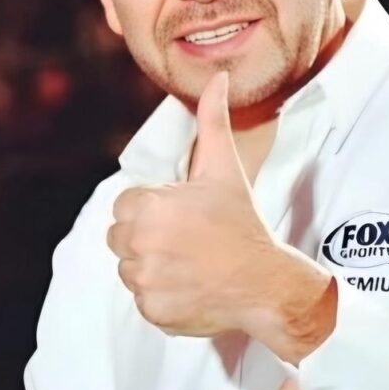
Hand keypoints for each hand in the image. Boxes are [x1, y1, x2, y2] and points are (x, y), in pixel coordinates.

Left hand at [108, 71, 285, 337]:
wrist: (267, 283)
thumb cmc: (243, 224)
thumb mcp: (225, 170)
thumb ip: (212, 121)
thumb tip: (217, 78)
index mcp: (149, 207)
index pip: (126, 206)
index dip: (154, 210)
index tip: (183, 218)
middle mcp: (140, 244)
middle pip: (121, 238)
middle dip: (148, 238)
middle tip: (188, 242)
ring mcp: (145, 281)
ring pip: (129, 269)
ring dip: (153, 267)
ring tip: (191, 264)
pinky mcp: (151, 311)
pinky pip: (142, 299)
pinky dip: (161, 296)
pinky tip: (191, 287)